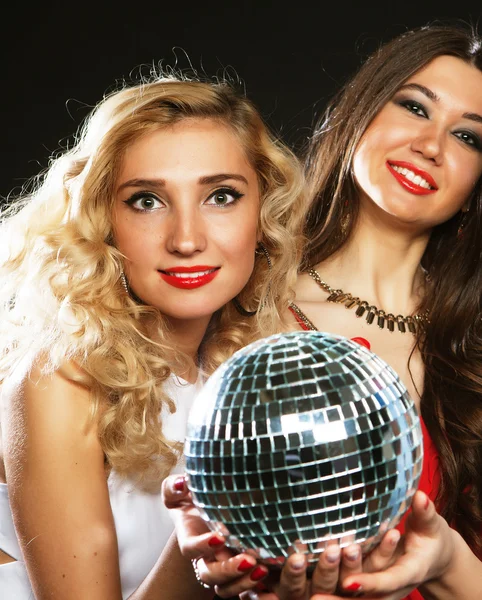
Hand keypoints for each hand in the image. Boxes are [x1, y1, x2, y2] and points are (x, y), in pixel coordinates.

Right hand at [162, 474, 267, 596]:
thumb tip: (183, 484)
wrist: (206, 509)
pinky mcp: (236, 570)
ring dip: (243, 581)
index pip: (191, 548)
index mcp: (190, 538)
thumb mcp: (178, 491)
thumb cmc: (190, 499)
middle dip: (227, 570)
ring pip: (225, 586)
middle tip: (248, 561)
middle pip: (209, 574)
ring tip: (262, 570)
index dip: (203, 546)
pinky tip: (269, 574)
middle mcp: (204, 556)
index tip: (219, 537)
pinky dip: (254, 585)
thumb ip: (174, 487)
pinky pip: (242, 587)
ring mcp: (220, 565)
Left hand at [309, 490, 454, 599]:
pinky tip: (311, 591)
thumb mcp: (430, 525)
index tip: (349, 582)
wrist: (434, 558)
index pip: (388, 581)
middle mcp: (394, 587)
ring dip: (334, 599)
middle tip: (316, 599)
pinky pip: (353, 596)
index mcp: (410, 572)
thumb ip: (425, 513)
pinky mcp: (371, 590)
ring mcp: (382, 591)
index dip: (369, 582)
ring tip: (310, 597)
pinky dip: (335, 594)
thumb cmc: (430, 538)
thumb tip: (420, 497)